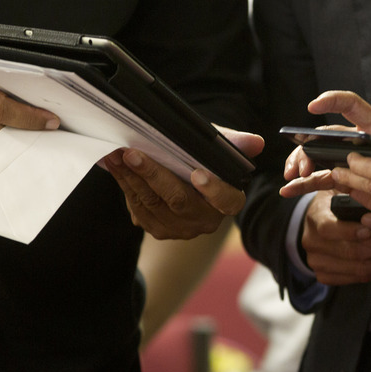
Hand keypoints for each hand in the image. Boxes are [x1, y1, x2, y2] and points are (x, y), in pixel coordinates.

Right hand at [0, 46, 58, 160]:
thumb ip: (2, 87)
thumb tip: (37, 103)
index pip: (2, 109)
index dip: (29, 118)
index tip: (51, 122)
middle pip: (1, 132)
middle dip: (28, 134)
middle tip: (50, 132)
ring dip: (17, 144)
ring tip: (35, 138)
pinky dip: (1, 149)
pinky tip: (12, 143)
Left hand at [105, 126, 263, 239]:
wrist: (185, 175)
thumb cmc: (205, 159)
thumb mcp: (219, 149)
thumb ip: (235, 145)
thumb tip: (256, 142)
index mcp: (228, 202)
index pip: (226, 201)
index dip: (213, 190)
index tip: (198, 173)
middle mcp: (205, 221)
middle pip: (180, 201)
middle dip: (154, 176)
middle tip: (133, 154)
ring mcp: (179, 229)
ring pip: (153, 205)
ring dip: (131, 178)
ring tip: (117, 155)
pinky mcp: (157, 228)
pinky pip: (138, 209)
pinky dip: (125, 185)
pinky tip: (115, 166)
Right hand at [279, 90, 370, 197]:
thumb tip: (357, 168)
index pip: (353, 105)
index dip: (333, 100)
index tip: (312, 106)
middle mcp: (360, 140)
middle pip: (327, 133)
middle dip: (308, 145)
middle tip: (303, 166)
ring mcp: (349, 158)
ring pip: (317, 153)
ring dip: (301, 162)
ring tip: (292, 176)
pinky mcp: (344, 176)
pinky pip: (319, 176)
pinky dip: (303, 183)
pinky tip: (288, 190)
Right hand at [300, 191, 370, 284]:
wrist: (324, 218)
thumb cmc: (342, 201)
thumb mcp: (346, 191)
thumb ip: (358, 196)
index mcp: (314, 216)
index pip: (328, 228)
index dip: (350, 231)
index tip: (370, 230)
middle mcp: (310, 241)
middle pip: (345, 251)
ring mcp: (315, 261)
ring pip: (352, 268)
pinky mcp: (322, 275)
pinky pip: (351, 279)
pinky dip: (370, 273)